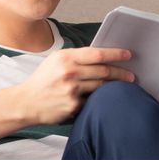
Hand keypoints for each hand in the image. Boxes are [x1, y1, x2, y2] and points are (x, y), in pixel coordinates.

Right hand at [16, 47, 134, 123]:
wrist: (26, 102)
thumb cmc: (44, 80)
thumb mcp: (55, 61)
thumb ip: (76, 58)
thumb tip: (103, 56)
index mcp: (65, 58)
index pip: (97, 54)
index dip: (116, 54)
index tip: (128, 55)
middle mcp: (69, 72)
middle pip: (104, 71)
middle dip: (121, 73)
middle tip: (132, 76)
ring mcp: (71, 90)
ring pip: (102, 87)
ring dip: (116, 87)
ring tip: (124, 86)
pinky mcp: (73, 105)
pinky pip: (93, 101)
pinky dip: (100, 99)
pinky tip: (106, 100)